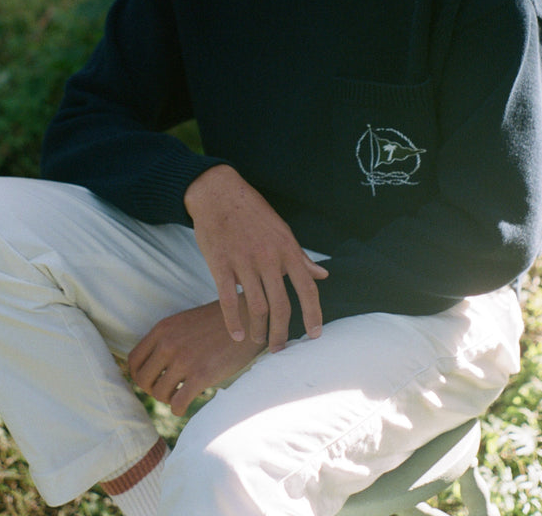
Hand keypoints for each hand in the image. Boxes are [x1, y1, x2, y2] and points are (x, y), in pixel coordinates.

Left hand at [128, 299, 263, 416]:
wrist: (248, 319)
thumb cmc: (218, 323)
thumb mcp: (186, 322)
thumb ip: (167, 338)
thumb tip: (152, 365)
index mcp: (163, 328)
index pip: (134, 360)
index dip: (140, 375)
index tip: (153, 380)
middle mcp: (169, 343)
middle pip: (143, 380)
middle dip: (153, 389)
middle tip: (168, 389)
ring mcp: (184, 359)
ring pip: (159, 394)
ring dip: (168, 399)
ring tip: (181, 393)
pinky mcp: (201, 375)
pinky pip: (177, 404)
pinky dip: (179, 409)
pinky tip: (187, 403)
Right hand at [184, 165, 328, 352]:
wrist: (219, 193)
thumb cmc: (252, 212)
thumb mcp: (282, 230)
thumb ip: (301, 256)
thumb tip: (323, 275)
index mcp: (287, 249)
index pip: (307, 288)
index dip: (313, 314)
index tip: (315, 335)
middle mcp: (269, 257)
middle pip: (281, 305)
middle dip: (282, 332)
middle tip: (280, 348)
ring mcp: (244, 262)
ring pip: (257, 307)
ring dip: (259, 330)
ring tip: (258, 340)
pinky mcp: (221, 264)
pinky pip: (228, 300)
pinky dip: (233, 322)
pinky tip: (237, 334)